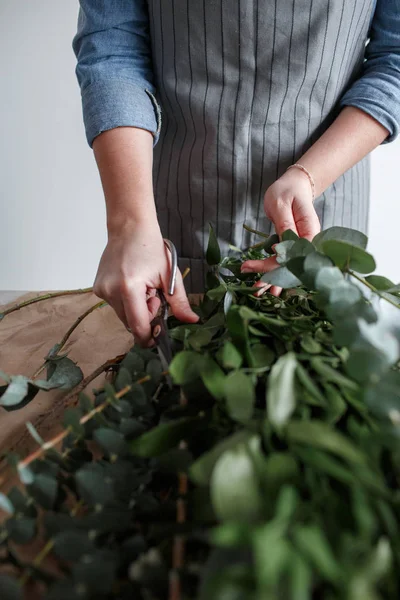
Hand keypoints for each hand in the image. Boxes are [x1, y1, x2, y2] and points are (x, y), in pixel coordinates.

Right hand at [93, 222, 198, 346]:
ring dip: (136, 309)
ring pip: (123, 315)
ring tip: (143, 287)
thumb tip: (191, 321)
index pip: (138, 326)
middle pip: (130, 323)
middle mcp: (111, 291)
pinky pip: (115, 305)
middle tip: (154, 295)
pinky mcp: (98, 288)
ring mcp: (102, 290)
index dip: (149, 336)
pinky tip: (132, 284)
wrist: (130, 228)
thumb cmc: (151, 248)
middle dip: (145, 317)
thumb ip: (179, 302)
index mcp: (129, 288)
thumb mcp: (170, 275)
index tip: (158, 335)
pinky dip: (126, 301)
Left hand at [240, 167, 320, 295]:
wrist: (296, 185)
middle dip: (273, 278)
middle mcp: (310, 242)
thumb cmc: (288, 191)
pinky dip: (275, 272)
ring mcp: (303, 246)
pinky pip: (286, 262)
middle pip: (293, 265)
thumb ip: (283, 226)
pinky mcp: (295, 248)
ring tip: (258, 291)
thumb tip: (280, 249)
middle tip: (255, 288)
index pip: (293, 254)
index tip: (252, 267)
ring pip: (290, 267)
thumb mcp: (281, 205)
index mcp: (310, 231)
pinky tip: (265, 283)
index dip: (275, 264)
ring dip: (274, 280)